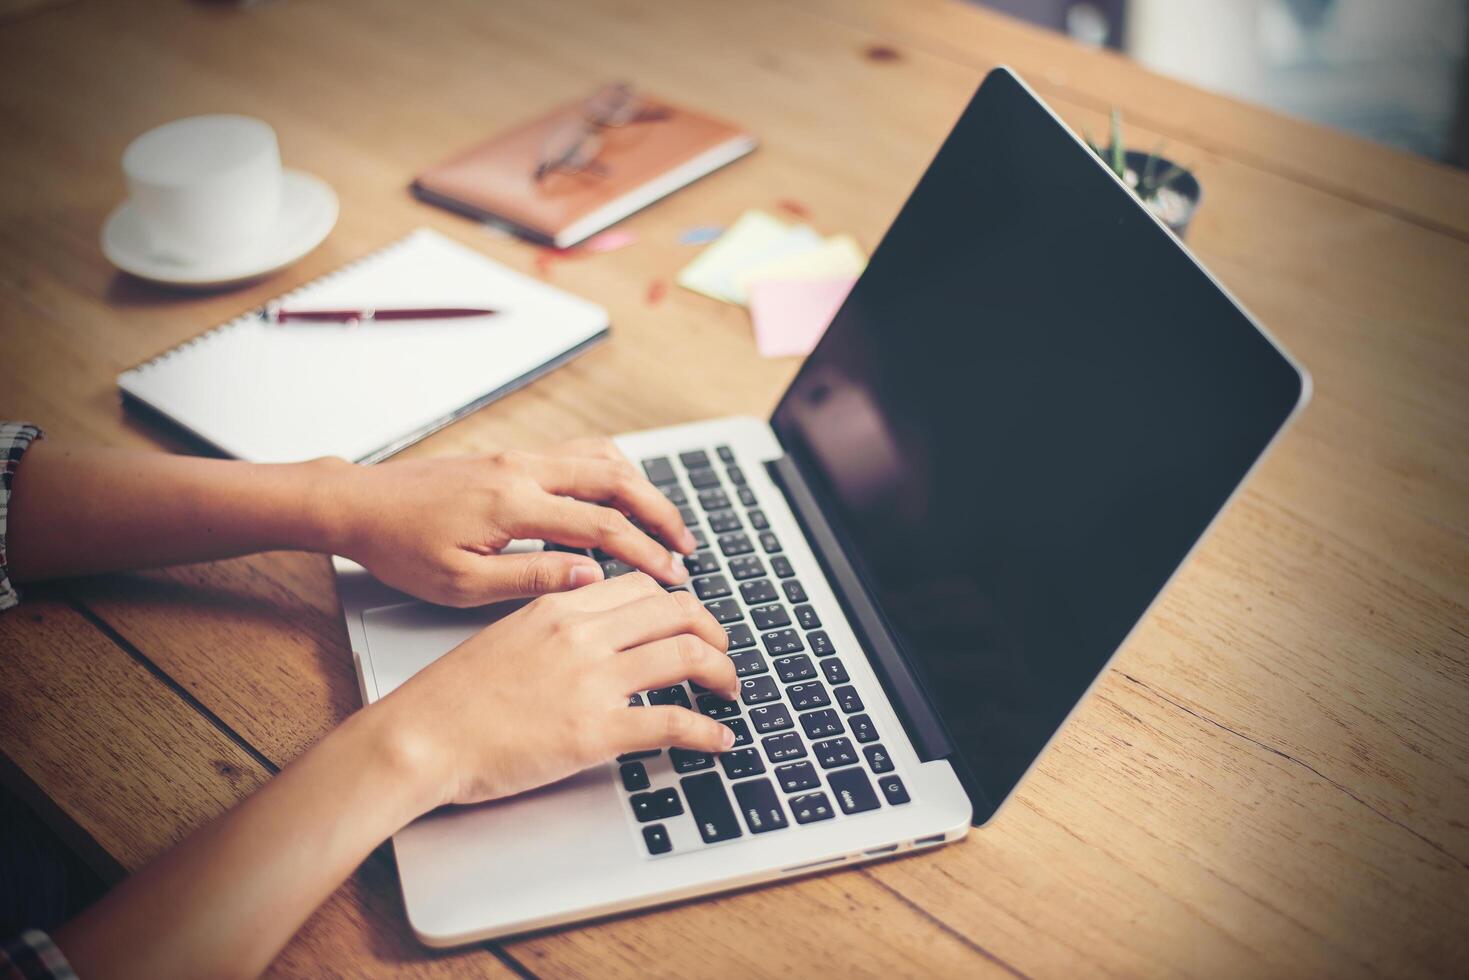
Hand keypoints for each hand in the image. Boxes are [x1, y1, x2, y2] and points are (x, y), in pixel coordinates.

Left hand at [326, 438, 697, 606]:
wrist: (359, 504)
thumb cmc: (401, 547)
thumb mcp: (461, 583)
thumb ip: (532, 576)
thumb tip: (591, 575)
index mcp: (514, 504)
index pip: (602, 525)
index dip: (645, 552)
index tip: (671, 576)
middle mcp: (523, 470)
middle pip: (616, 480)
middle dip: (660, 513)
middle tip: (687, 546)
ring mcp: (519, 457)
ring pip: (601, 459)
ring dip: (640, 488)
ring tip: (663, 523)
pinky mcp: (511, 457)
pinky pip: (578, 453)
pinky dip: (612, 472)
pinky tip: (619, 496)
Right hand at [372, 572, 738, 808]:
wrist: (418, 737)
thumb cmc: (450, 697)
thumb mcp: (505, 636)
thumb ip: (553, 625)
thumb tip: (591, 631)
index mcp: (559, 606)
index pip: (640, 586)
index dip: (676, 600)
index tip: (689, 618)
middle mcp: (582, 634)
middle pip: (676, 611)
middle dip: (713, 631)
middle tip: (721, 653)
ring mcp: (591, 680)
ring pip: (686, 655)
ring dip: (720, 672)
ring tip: (729, 690)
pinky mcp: (594, 730)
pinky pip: (673, 722)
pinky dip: (708, 731)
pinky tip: (718, 740)